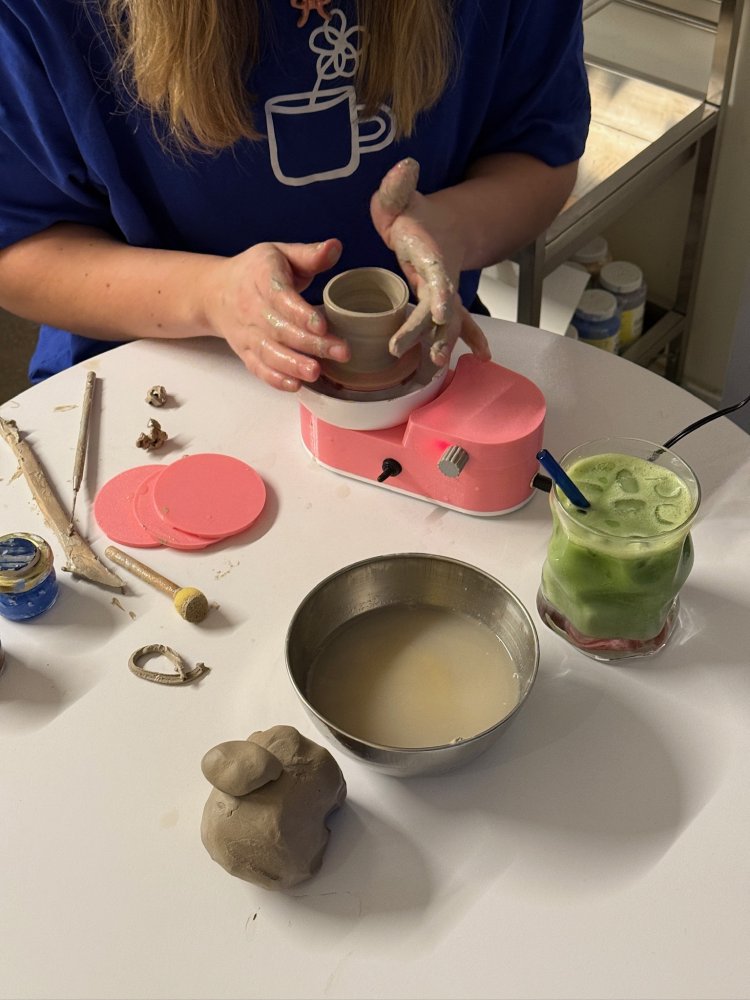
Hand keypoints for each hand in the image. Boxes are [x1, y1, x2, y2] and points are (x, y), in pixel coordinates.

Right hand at [203, 239, 349, 391]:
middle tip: (341, 353)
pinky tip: (295, 385)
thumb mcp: (281, 254)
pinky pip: (258, 368)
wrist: (217, 292)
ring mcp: (247, 334)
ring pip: (270, 352)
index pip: (281, 297)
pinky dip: (275, 379)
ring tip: (316, 372)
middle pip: (281, 329)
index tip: (323, 324)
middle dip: (311, 344)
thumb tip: (335, 247)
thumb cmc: (257, 271)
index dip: (301, 313)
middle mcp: (252, 308)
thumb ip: (309, 254)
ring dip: (293, 365)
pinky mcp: (246, 352)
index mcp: (262, 278)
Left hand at [370, 158, 490, 365]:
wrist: (437, 226)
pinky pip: (458, 326)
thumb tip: (406, 166)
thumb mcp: (398, 199)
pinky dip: (470, 340)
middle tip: (427, 354)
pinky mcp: (442, 304)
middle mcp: (442, 279)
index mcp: (431, 256)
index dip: (440, 295)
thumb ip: (398, 188)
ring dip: (448, 343)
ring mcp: (444, 294)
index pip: (437, 278)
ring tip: (441, 364)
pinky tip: (482, 358)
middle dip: (434, 332)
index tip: (438, 312)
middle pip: (442, 309)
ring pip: (450, 323)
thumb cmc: (412, 216)